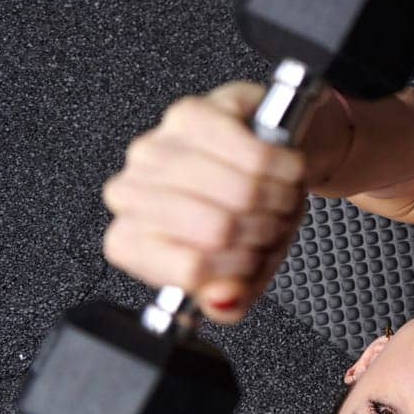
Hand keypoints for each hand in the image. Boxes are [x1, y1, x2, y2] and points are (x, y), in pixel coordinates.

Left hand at [101, 82, 308, 323]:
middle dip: (264, 231)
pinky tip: (284, 169)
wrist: (267, 146)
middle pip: (218, 230)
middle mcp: (130, 193)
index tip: (254, 259)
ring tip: (280, 198)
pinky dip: (283, 167)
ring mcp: (155, 150)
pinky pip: (253, 154)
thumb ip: (230, 299)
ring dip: (279, 199)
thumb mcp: (244, 268)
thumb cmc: (246, 208)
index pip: (190, 270)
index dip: (240, 269)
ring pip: (239, 192)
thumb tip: (223, 299)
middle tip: (273, 225)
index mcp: (132, 242)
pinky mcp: (191, 114)